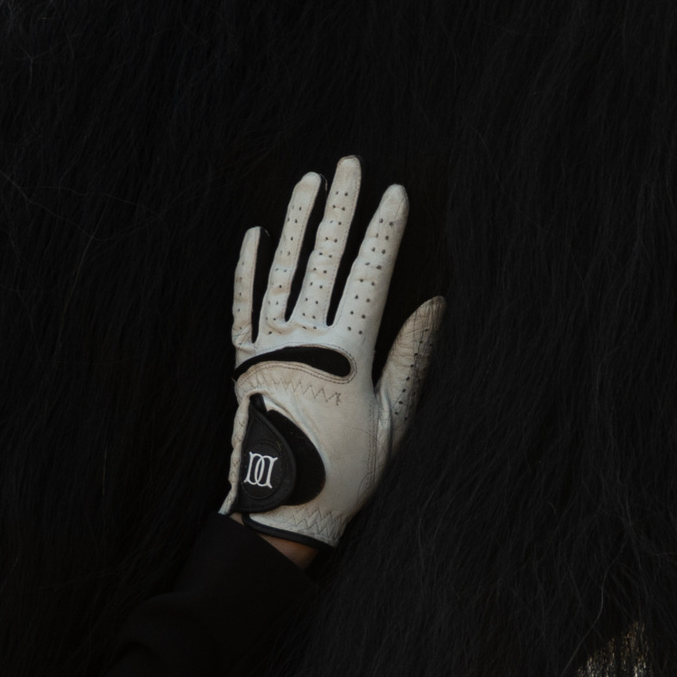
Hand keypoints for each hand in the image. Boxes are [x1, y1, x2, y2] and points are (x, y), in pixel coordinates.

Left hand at [221, 156, 441, 549]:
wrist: (282, 512)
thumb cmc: (347, 472)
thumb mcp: (394, 420)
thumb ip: (411, 359)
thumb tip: (434, 306)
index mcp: (344, 355)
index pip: (368, 277)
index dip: (382, 233)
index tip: (395, 194)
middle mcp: (301, 341)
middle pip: (323, 260)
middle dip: (339, 209)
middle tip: (350, 164)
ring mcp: (266, 348)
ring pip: (282, 271)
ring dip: (296, 222)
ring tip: (310, 182)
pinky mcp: (242, 363)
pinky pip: (242, 305)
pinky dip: (249, 267)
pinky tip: (257, 234)